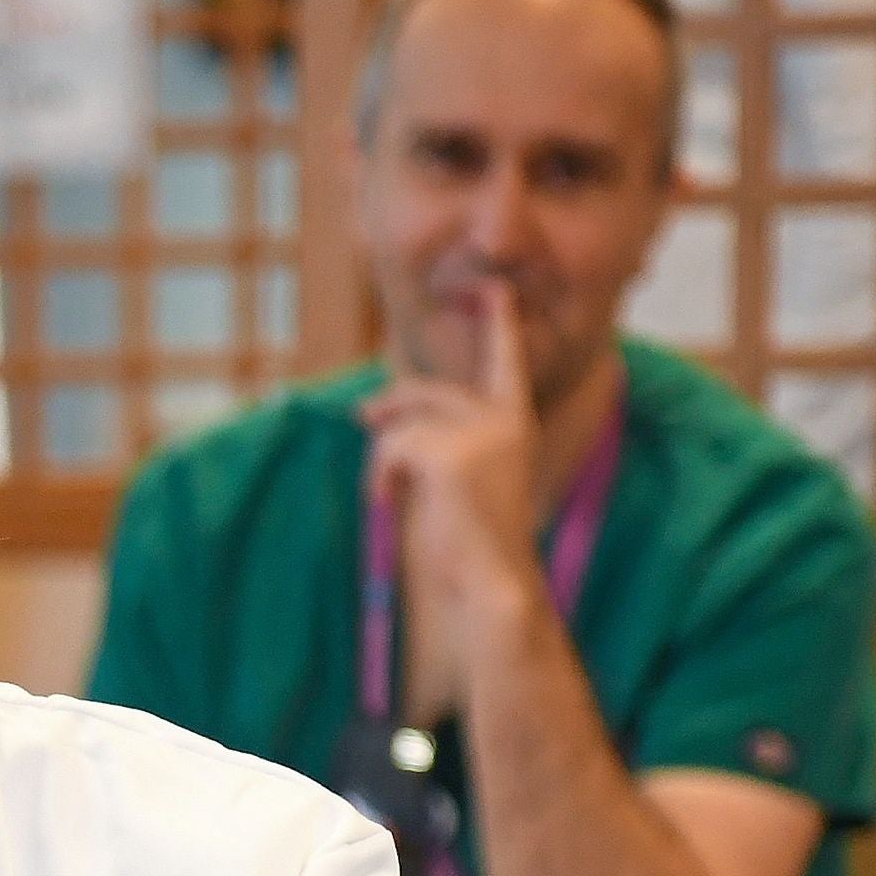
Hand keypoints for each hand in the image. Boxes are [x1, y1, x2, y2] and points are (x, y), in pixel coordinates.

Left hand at [357, 281, 547, 693]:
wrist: (489, 588)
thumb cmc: (468, 542)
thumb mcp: (455, 476)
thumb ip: (435, 435)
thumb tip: (376, 405)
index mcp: (516, 423)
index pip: (505, 363)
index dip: (497, 323)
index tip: (492, 286)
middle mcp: (506, 419)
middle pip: (427, 392)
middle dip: (387, 405)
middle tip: (359, 416)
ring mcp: (483, 433)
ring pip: (402, 422)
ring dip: (381, 459)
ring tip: (386, 495)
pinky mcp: (453, 454)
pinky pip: (391, 446)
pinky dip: (378, 475)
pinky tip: (387, 503)